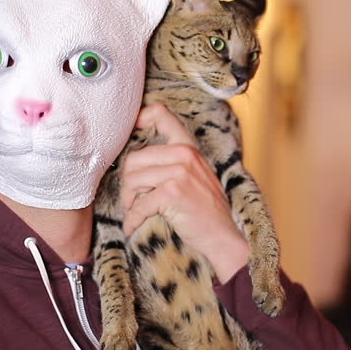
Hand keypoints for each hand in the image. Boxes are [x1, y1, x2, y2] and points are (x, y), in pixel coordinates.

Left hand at [119, 103, 247, 282]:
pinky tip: (133, 227)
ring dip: (128, 202)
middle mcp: (184, 154)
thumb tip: (135, 161)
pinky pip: (139, 204)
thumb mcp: (194, 175)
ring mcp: (179, 172)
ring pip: (132, 181)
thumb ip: (173, 161)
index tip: (130, 131)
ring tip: (134, 212)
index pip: (161, 114)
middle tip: (131, 200)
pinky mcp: (172, 193)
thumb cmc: (205, 209)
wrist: (222, 235)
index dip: (139, 118)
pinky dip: (132, 219)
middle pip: (134, 158)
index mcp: (188, 147)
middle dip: (127, 183)